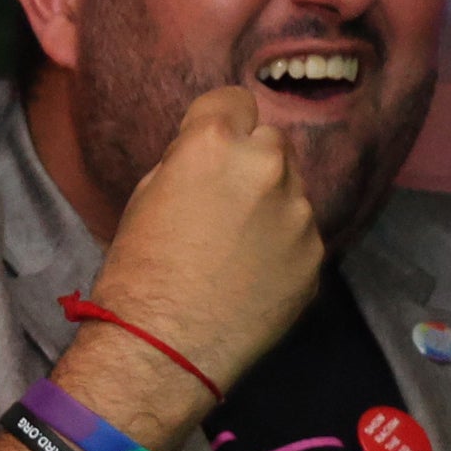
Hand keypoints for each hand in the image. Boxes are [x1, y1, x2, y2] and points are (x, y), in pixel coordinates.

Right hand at [89, 88, 320, 388]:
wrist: (161, 351)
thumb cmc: (136, 275)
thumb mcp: (145, 198)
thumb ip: (188, 165)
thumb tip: (213, 160)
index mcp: (215, 144)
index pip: (235, 100)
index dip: (219, 124)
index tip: (211, 148)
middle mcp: (267, 167)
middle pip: (271, 141)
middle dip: (251, 163)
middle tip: (223, 204)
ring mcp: (299, 214)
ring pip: (291, 191)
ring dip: (270, 207)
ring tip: (236, 251)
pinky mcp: (315, 256)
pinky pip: (300, 237)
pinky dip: (281, 250)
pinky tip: (250, 279)